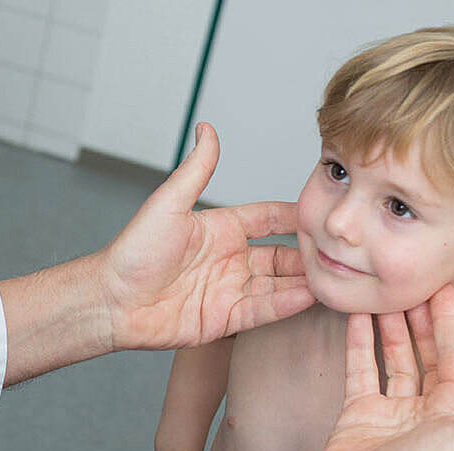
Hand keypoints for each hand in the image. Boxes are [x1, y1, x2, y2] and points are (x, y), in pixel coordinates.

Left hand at [98, 122, 314, 350]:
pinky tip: (311, 296)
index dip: (295, 215)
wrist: (111, 301)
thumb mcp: (169, 204)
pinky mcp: (225, 319)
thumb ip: (196, 170)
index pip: (269, 218)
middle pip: (281, 254)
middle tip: (342, 250)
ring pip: (278, 283)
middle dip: (309, 253)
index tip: (325, 211)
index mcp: (220, 229)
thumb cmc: (133, 251)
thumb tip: (207, 128)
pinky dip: (287, 304)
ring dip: (305, 280)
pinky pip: (264, 310)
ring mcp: (229, 289)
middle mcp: (229, 259)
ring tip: (336, 275)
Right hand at [309, 284, 453, 450]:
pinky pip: (361, 370)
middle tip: (413, 284)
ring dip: (390, 326)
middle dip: (420, 318)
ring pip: (393, 358)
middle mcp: (425, 409)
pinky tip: (358, 319)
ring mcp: (391, 411)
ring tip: (384, 296)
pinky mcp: (360, 413)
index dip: (452, 321)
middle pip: (424, 353)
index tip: (444, 288)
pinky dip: (359, 344)